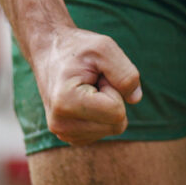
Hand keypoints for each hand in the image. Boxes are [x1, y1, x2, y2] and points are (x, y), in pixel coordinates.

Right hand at [31, 27, 142, 144]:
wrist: (50, 51)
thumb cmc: (78, 48)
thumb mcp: (104, 47)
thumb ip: (125, 73)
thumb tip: (135, 99)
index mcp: (65, 103)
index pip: (117, 112)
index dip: (114, 88)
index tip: (95, 74)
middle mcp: (61, 125)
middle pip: (117, 124)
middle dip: (112, 98)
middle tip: (92, 80)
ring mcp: (64, 133)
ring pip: (112, 129)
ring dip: (107, 105)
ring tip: (87, 87)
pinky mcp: (70, 136)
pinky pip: (104, 131)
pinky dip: (101, 114)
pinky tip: (84, 99)